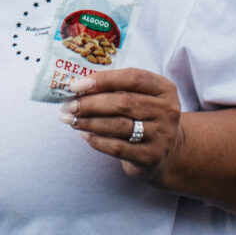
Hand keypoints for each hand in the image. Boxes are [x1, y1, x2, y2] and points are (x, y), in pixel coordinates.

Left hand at [60, 66, 184, 183]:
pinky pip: (117, 147)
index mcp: (165, 89)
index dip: (102, 79)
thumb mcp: (140, 97)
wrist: (166, 151)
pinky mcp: (151, 157)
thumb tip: (77, 87)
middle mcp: (168, 111)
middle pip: (123, 102)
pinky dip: (96, 141)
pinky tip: (84, 135)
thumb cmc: (144, 116)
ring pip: (118, 125)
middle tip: (67, 106)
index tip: (76, 84)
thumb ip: (116, 89)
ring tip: (70, 120)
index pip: (132, 78)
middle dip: (90, 103)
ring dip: (88, 122)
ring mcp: (161, 135)